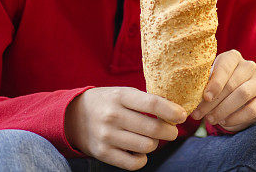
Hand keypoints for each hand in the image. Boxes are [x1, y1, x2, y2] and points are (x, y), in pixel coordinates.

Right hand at [64, 87, 186, 169]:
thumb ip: (146, 101)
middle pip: (153, 128)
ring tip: (152, 138)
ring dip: (155, 144)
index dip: (172, 111)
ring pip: (147, 146)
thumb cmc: (107, 103)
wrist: (73, 116)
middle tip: (171, 130)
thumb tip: (176, 112)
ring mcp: (107, 136)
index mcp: (120, 96)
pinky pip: (134, 163)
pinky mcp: (103, 153)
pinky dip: (143, 158)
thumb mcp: (123, 93)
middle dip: (170, 131)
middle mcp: (113, 115)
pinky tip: (140, 150)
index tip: (182, 115)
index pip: (152, 103)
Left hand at [190, 49, 255, 131]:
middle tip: (199, 114)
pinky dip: (235, 118)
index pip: (224, 66)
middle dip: (213, 102)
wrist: (236, 102)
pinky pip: (252, 109)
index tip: (205, 97)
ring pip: (242, 95)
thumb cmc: (217, 88)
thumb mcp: (209, 83)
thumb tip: (191, 94)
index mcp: (232, 57)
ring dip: (223, 110)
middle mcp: (248, 66)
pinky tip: (224, 122)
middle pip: (231, 83)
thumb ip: (203, 85)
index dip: (214, 82)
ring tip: (210, 119)